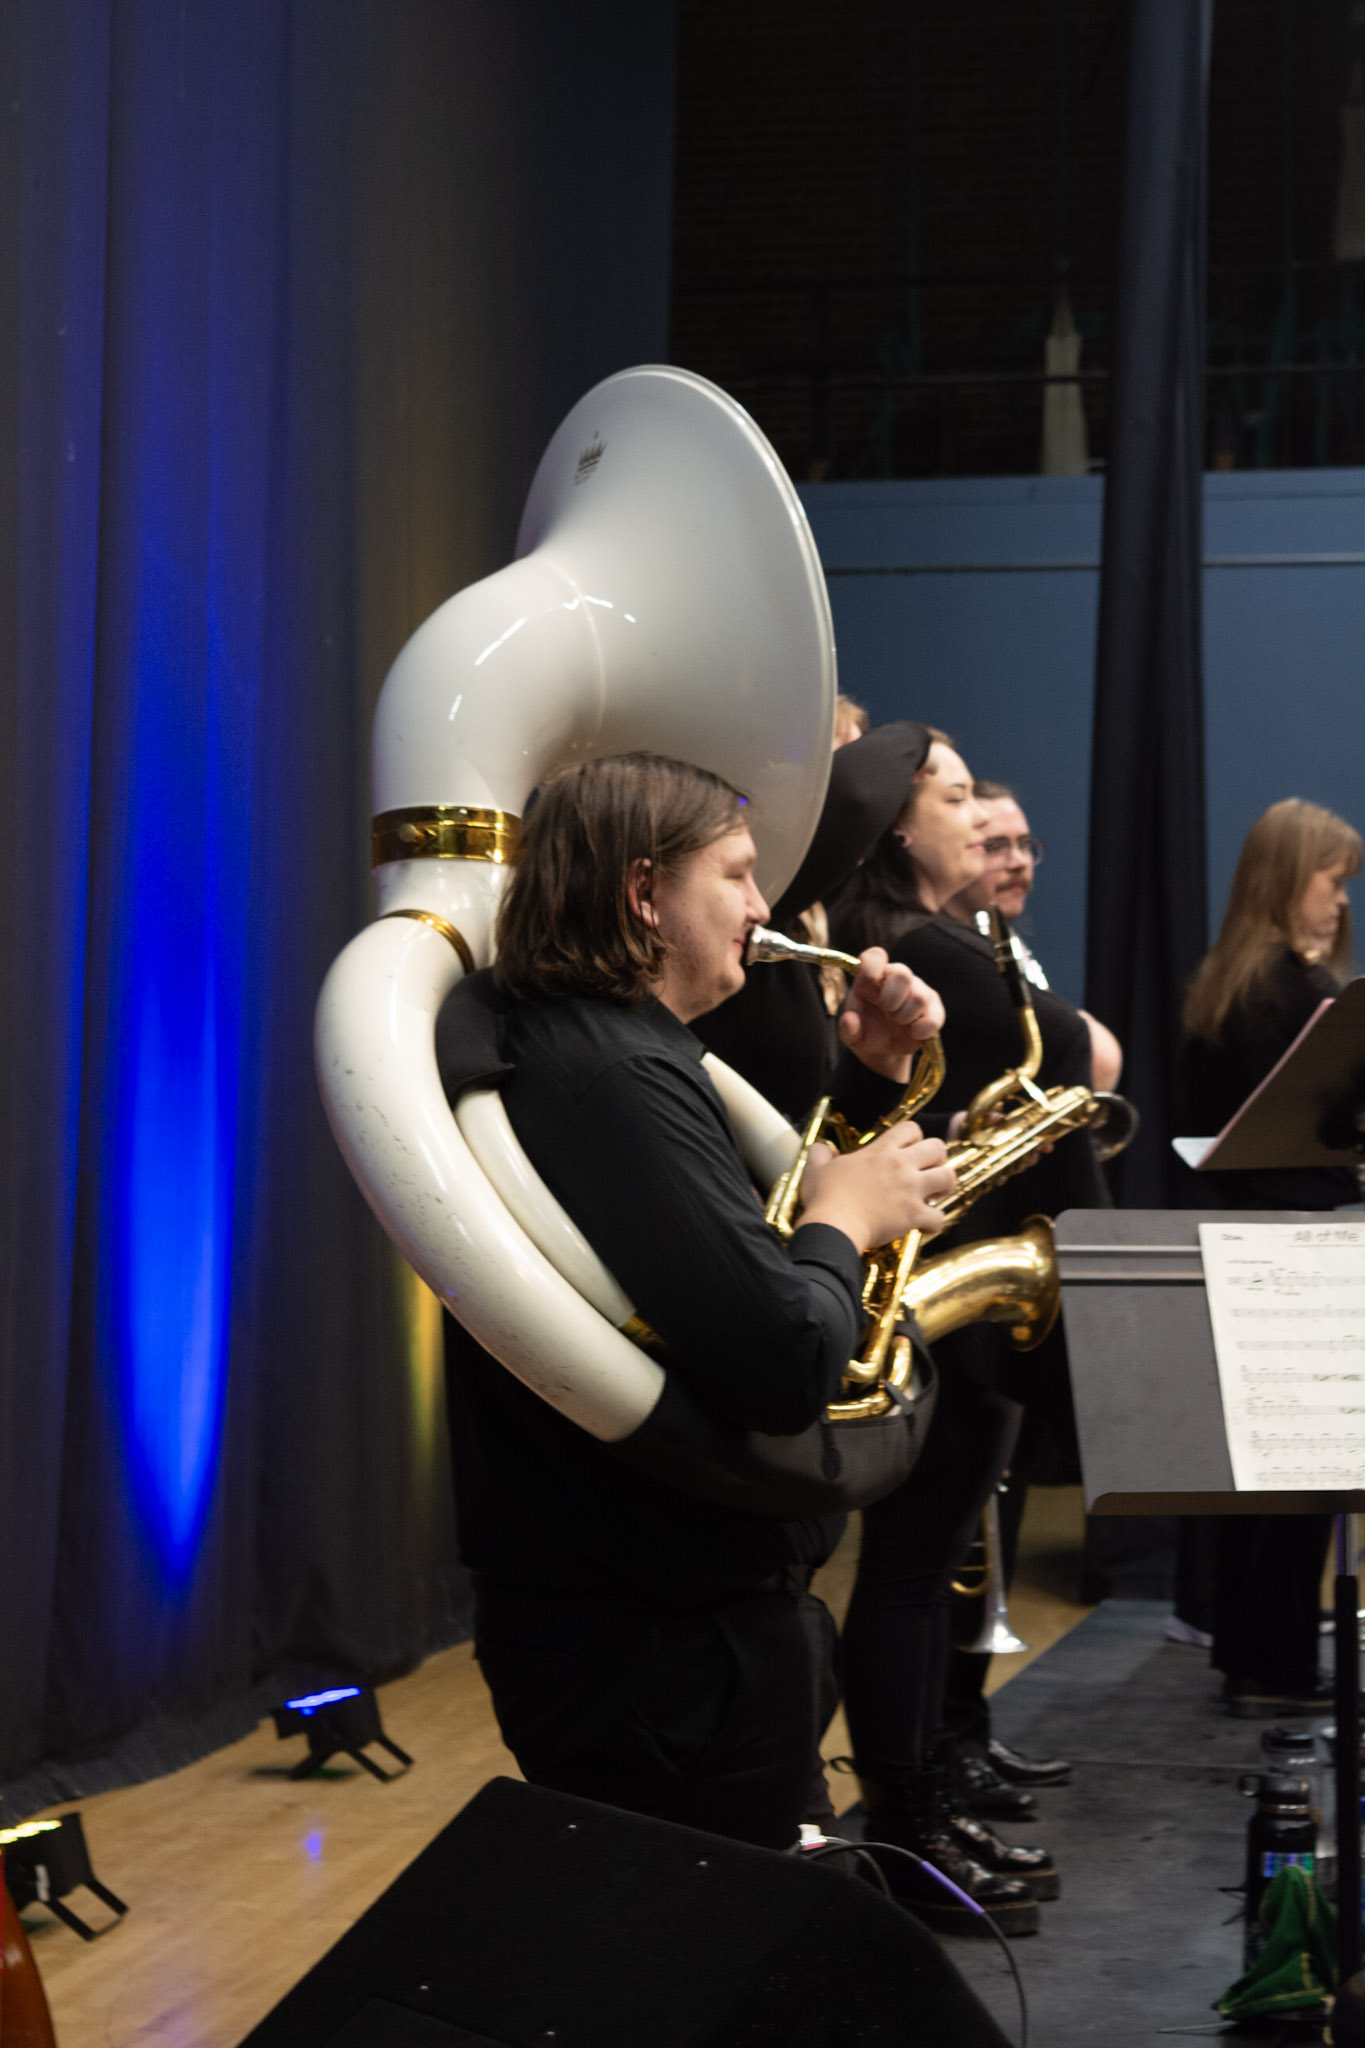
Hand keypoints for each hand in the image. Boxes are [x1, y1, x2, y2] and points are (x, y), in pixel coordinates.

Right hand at [798, 1123, 955, 1252]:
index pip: (911, 1128)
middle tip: (925, 1172)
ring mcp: (911, 1190)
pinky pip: (940, 1218)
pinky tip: (924, 1226)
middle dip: (937, 1159)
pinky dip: (935, 1223)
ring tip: (933, 1195)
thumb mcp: (816, 1169)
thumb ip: (820, 1153)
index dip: (914, 1138)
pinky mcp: (914, 1215)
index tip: (907, 1151)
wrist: (833, 1227)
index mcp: (880, 1151)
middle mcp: (901, 1166)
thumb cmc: (825, 1197)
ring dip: (944, 1186)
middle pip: (938, 1148)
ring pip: (949, 1177)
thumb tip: (820, 1147)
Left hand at [838, 948, 944, 1081]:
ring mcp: (917, 990)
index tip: (869, 983)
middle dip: (892, 999)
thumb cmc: (866, 1034)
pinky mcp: (934, 1007)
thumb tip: (849, 1020)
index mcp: (870, 979)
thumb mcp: (852, 1036)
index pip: (874, 957)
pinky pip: (934, 1016)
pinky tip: (914, 1033)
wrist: (886, 1052)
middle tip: (887, 1013)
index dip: (873, 966)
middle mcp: (895, 979)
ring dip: (906, 1016)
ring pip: (919, 996)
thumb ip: (848, 1029)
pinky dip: (923, 1028)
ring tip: (899, 1023)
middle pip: (902, 973)